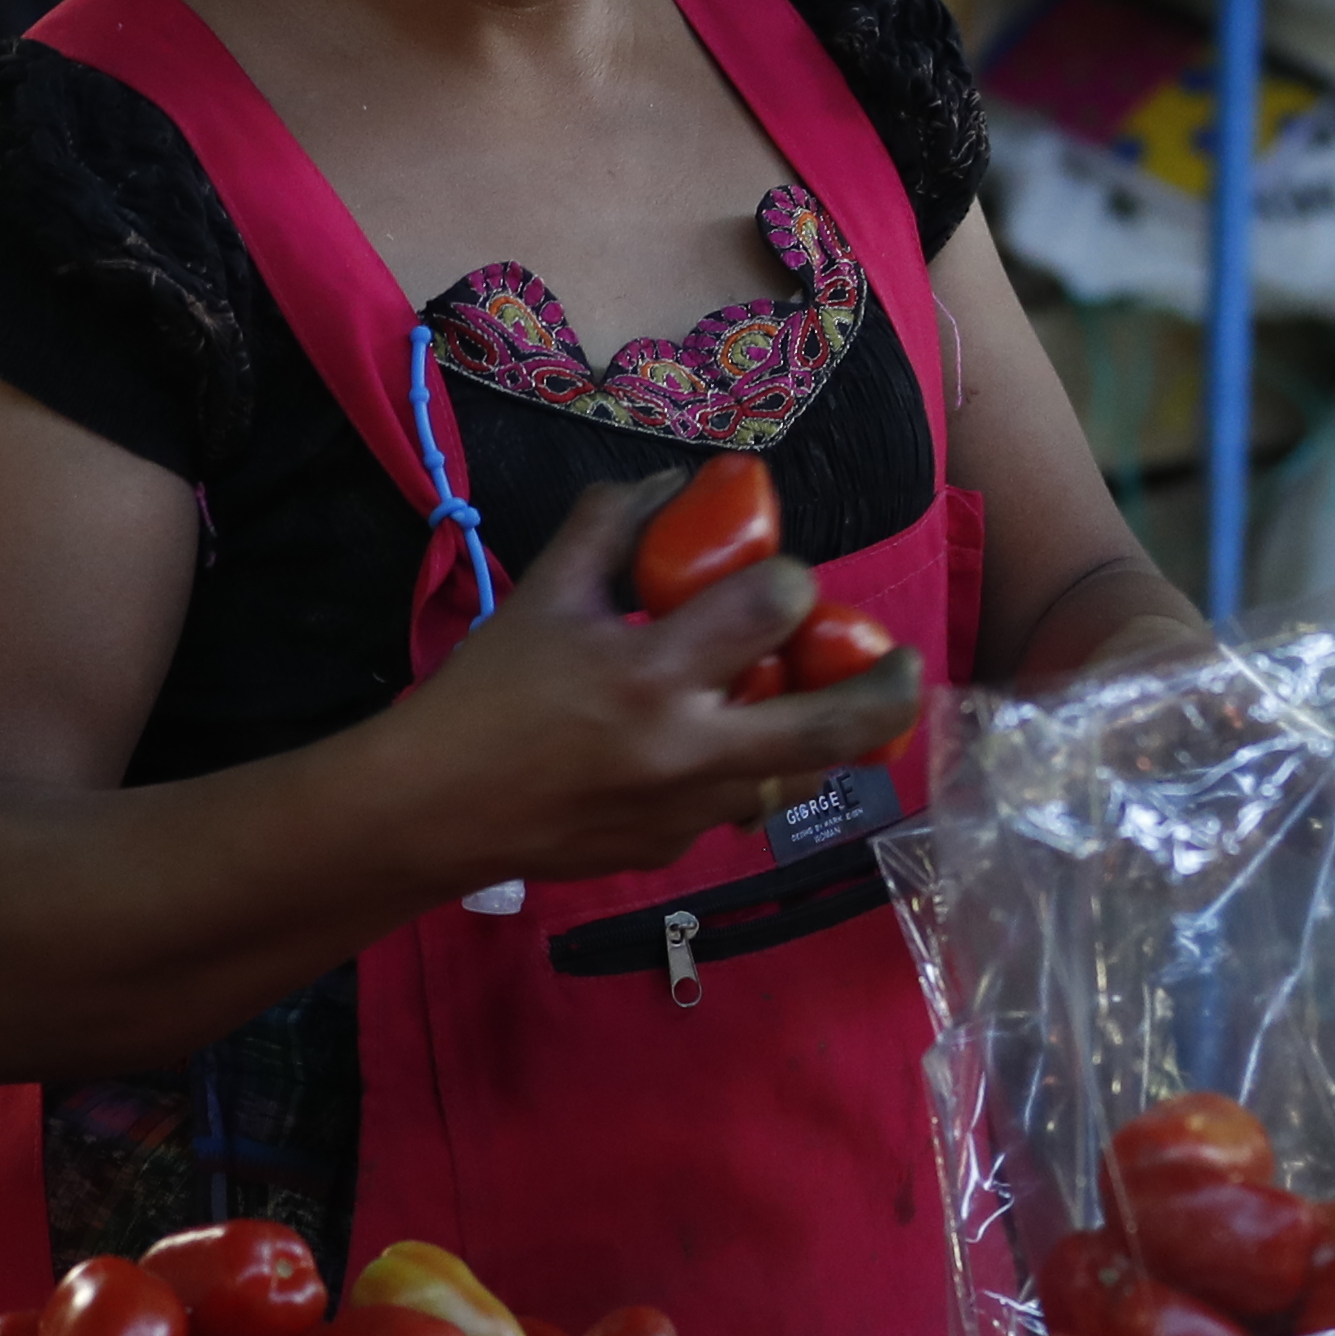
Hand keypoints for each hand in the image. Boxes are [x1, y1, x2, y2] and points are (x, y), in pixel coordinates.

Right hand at [395, 474, 928, 884]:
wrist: (430, 811)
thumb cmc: (485, 693)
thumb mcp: (542, 593)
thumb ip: (612, 525)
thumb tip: (680, 481)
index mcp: (649, 674)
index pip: (769, 609)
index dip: (792, 581)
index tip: (784, 579)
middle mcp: (684, 751)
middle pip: (832, 728)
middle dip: (888, 692)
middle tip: (904, 664)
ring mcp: (687, 814)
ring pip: (796, 777)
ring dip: (817, 739)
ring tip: (811, 704)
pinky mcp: (674, 854)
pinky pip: (738, 807)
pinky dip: (745, 773)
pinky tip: (719, 747)